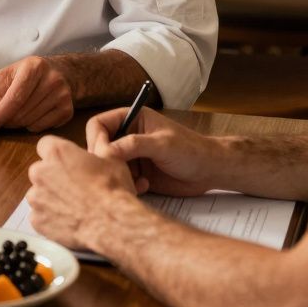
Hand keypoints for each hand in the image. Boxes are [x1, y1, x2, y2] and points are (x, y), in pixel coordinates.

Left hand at [0, 56, 72, 130]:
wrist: (61, 72)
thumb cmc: (30, 74)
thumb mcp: (8, 76)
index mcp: (34, 67)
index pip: (16, 96)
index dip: (1, 112)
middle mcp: (51, 80)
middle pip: (22, 112)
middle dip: (7, 120)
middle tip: (2, 119)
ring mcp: (62, 96)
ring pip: (31, 122)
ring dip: (18, 124)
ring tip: (17, 114)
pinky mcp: (67, 110)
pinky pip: (42, 127)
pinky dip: (31, 126)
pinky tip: (31, 115)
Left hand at [26, 136, 135, 251]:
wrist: (112, 225)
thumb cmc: (112, 189)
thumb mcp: (112, 158)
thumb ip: (99, 144)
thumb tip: (99, 135)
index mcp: (56, 153)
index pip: (46, 145)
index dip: (58, 154)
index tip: (70, 162)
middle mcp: (40, 173)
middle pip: (40, 170)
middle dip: (53, 177)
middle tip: (75, 187)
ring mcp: (35, 198)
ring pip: (39, 194)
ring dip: (50, 198)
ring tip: (73, 207)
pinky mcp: (36, 220)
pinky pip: (40, 216)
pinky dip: (50, 218)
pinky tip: (69, 221)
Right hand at [87, 107, 214, 196]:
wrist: (210, 171)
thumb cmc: (191, 150)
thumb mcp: (162, 144)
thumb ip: (133, 145)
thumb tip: (106, 151)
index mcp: (132, 119)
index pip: (98, 124)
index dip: (97, 139)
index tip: (105, 155)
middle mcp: (128, 136)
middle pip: (99, 146)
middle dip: (105, 161)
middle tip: (117, 172)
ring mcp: (131, 156)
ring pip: (108, 166)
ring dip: (117, 175)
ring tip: (134, 182)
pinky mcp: (137, 174)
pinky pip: (120, 180)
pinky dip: (127, 185)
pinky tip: (144, 187)